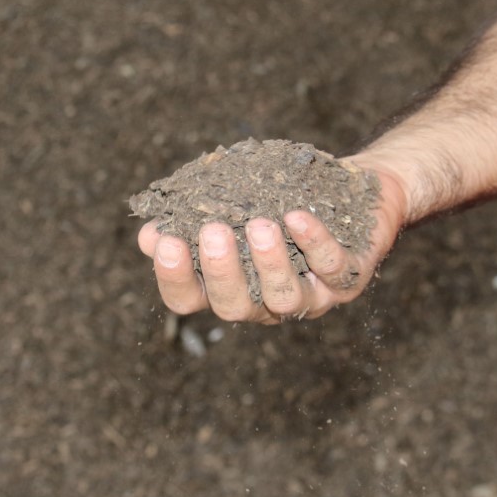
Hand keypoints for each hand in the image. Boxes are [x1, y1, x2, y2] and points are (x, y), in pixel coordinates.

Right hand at [137, 158, 407, 323]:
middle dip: (222, 271)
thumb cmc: (279, 199)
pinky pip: (332, 269)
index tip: (164, 243)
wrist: (349, 189)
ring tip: (260, 225)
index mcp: (229, 285)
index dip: (174, 277)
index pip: (189, 299)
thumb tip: (147, 234)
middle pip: (235, 307)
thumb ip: (190, 218)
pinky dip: (314, 243)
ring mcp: (309, 295)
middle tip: (213, 232)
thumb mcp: (229, 202)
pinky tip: (297, 217)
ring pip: (285, 298)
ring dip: (270, 263)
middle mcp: (265, 301)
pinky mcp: (348, 279)